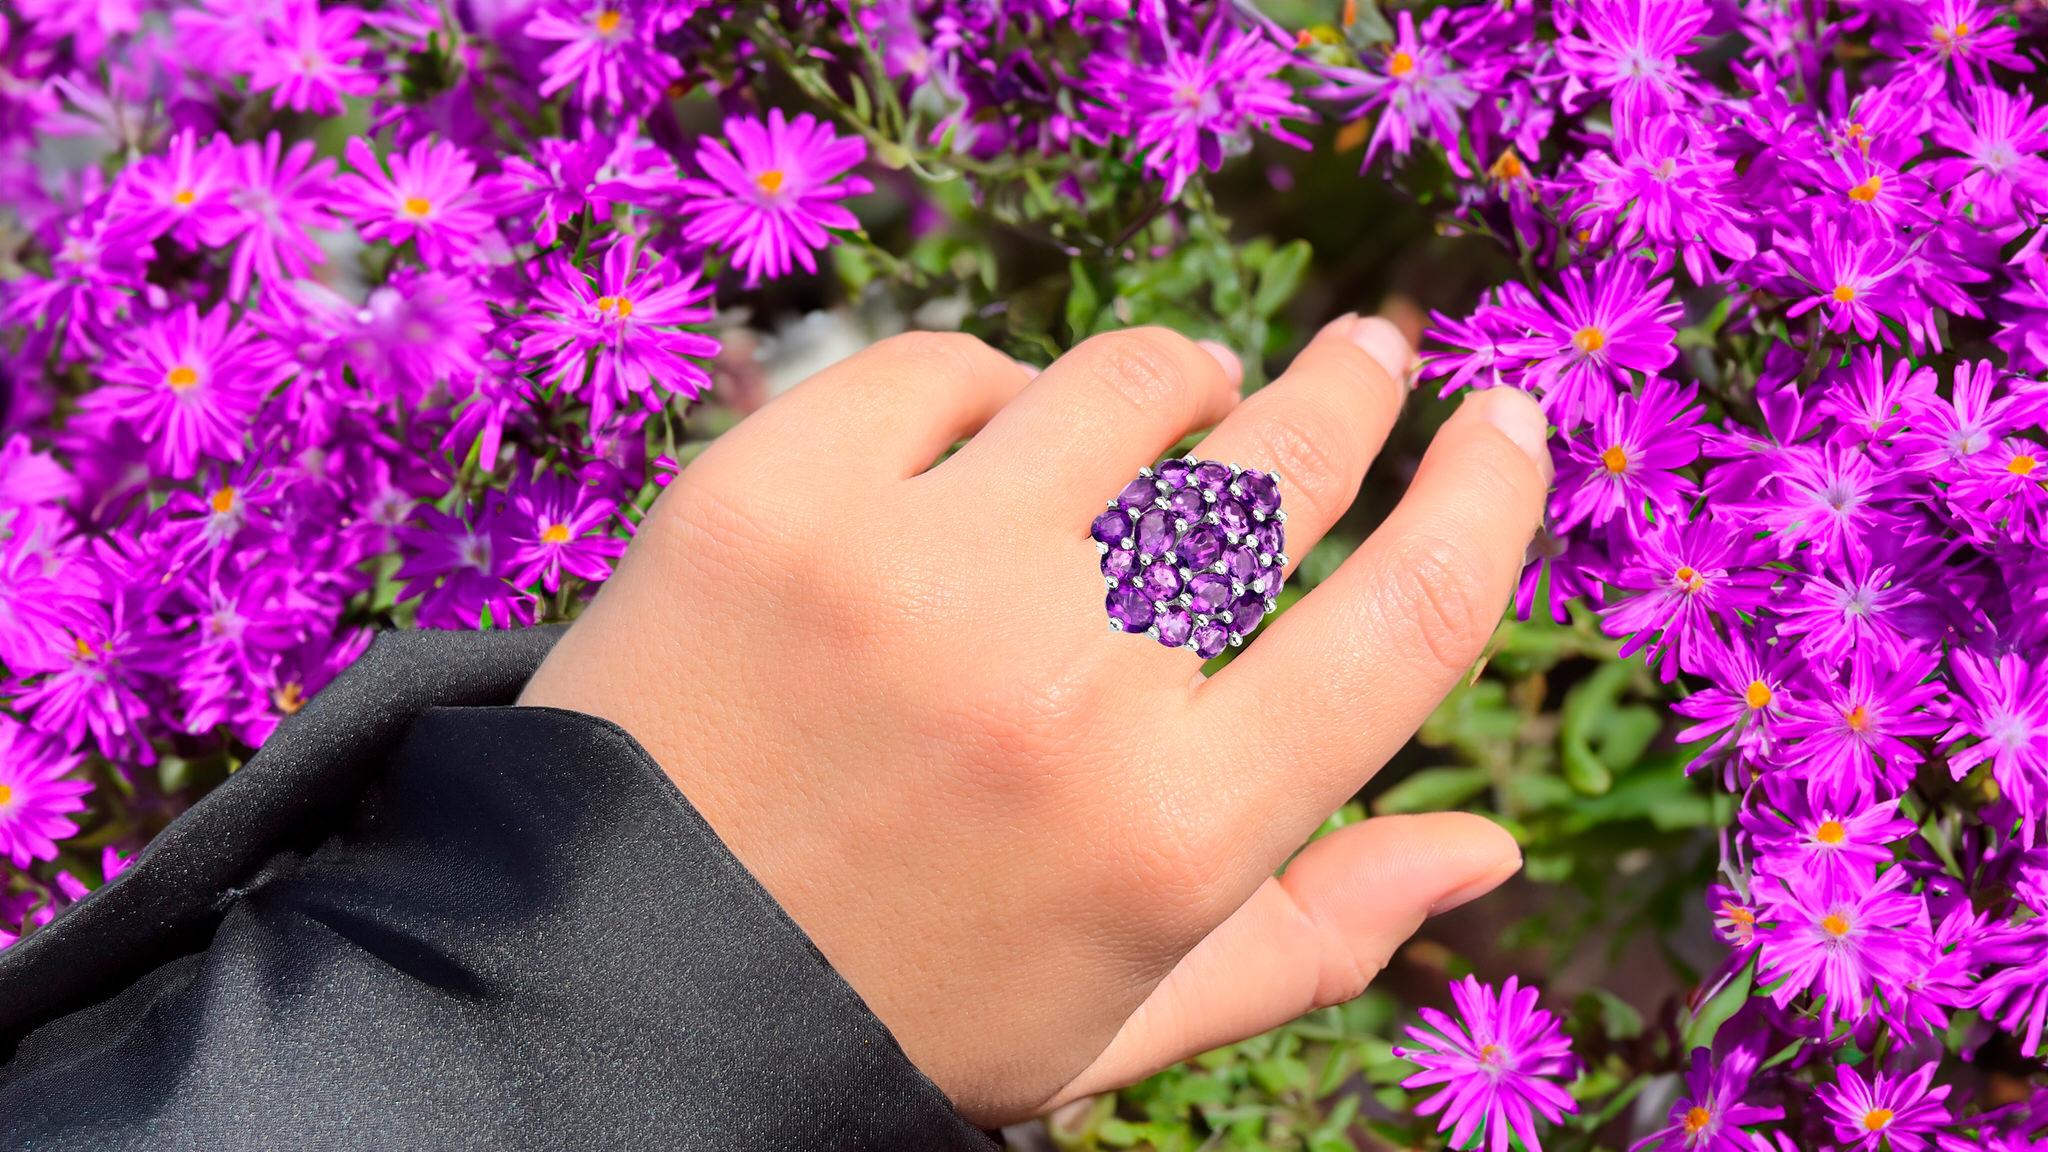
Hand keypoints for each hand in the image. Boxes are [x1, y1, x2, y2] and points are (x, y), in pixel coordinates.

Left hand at [518, 318, 1552, 1125]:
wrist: (609, 987)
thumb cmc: (893, 1011)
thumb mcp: (1120, 1015)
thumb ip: (1313, 934)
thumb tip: (1489, 847)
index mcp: (1172, 832)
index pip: (1407, 622)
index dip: (1486, 501)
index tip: (1508, 426)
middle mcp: (1063, 689)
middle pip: (1280, 470)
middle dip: (1351, 392)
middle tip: (1371, 353)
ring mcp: (911, 575)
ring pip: (1129, 388)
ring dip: (1181, 382)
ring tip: (1184, 399)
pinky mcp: (769, 497)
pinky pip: (946, 368)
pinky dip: (990, 393)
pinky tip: (990, 440)